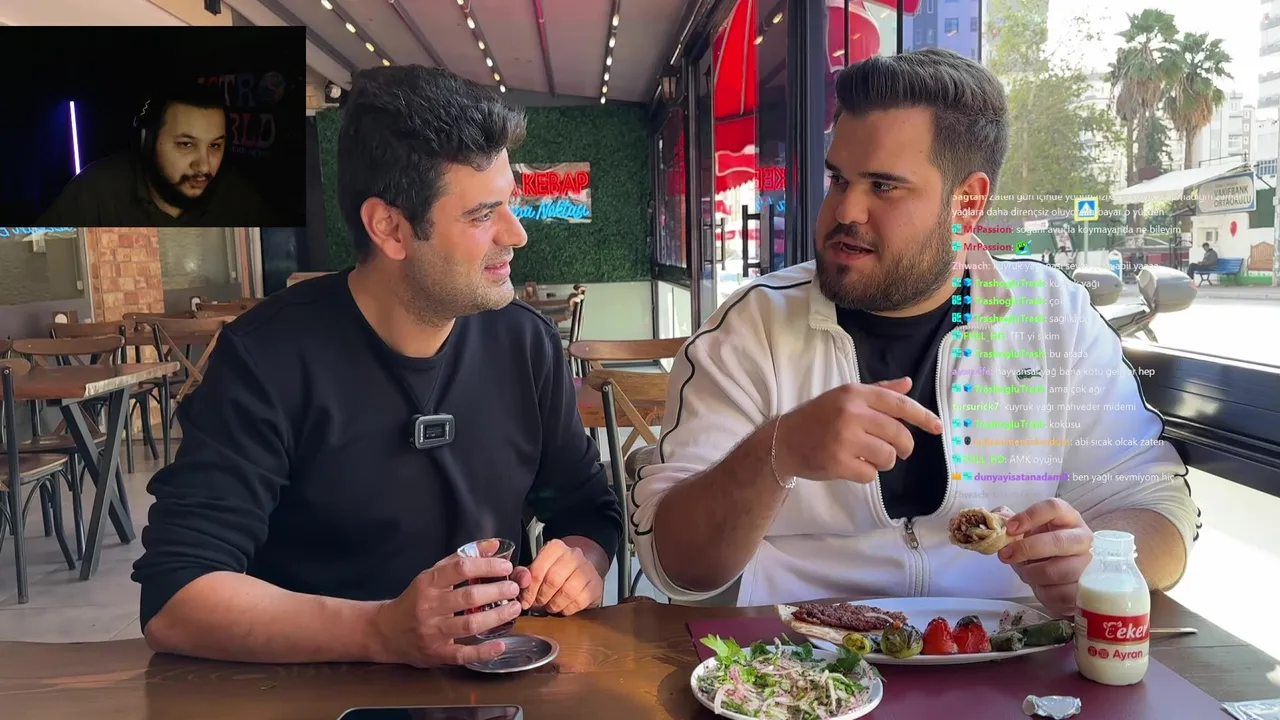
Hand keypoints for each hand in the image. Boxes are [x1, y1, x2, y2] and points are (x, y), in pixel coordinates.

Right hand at [368, 553, 521, 667]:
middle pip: (468, 597)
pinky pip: (462, 654)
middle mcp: (429, 606)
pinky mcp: (436, 653)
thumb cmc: (415, 599)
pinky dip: (483, 652)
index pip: (460, 568)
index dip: (486, 566)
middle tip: (514, 588)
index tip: (505, 567)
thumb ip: (461, 559)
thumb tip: (493, 546)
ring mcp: (432, 632)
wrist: (386, 631)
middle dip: (496, 591)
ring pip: (468, 625)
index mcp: (428, 583)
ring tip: (514, 608)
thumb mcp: (432, 575)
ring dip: (496, 617)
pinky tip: (500, 645)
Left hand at [514, 538, 603, 615]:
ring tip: (551, 606)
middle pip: (553, 580)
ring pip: (568, 591)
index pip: (538, 570)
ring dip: (555, 604)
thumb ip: (522, 575)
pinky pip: (580, 601)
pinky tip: (564, 607)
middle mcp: (573, 554)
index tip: (525, 602)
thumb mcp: (535, 572)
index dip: (529, 590)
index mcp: (555, 548)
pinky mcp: (596, 584)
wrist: (579, 574)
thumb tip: (521, 582)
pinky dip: (568, 609)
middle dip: (543, 597)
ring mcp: (587, 568)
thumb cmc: (553, 574)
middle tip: (539, 604)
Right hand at [773, 378, 942, 483]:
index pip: (898, 405)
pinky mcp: (838, 462)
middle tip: (899, 451)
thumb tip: (908, 384)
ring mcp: (844, 438)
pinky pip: (870, 474)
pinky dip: (866, 474)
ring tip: (868, 458)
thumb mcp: (845, 398)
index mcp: (854, 394)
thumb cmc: (817, 418)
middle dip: (904, 447)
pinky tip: (852, 466)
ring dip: (884, 462)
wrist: (783, 442)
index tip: (938, 427)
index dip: (922, 416)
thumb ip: (878, 392)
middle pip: (898, 435)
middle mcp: (851, 413)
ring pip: (888, 457)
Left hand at [996, 499, 1093, 617]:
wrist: (1066, 579)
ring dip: (1031, 574)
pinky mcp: (1087, 590)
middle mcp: (1083, 539)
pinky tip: (1041, 587)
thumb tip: (995, 516)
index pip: (1053, 508)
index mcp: (1068, 518)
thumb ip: (1011, 523)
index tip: (1010, 528)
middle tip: (1006, 555)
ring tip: (1026, 573)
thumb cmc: (1044, 550)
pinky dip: (1042, 592)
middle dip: (1027, 549)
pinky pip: (1059, 594)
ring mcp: (1088, 565)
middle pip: (1057, 542)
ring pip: (1055, 571)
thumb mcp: (1029, 533)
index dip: (1029, 516)